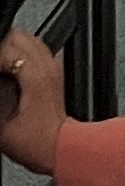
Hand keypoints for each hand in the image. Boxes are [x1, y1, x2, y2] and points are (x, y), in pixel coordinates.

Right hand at [0, 27, 55, 173]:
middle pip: (20, 37)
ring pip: (30, 40)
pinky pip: (38, 50)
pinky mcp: (55, 73)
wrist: (58, 148)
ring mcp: (54, 68)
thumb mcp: (0, 122)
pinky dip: (21, 52)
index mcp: (35, 75)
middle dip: (1, 45)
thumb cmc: (35, 140)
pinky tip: (10, 65)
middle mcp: (48, 66)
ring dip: (11, 46)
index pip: (8, 48)